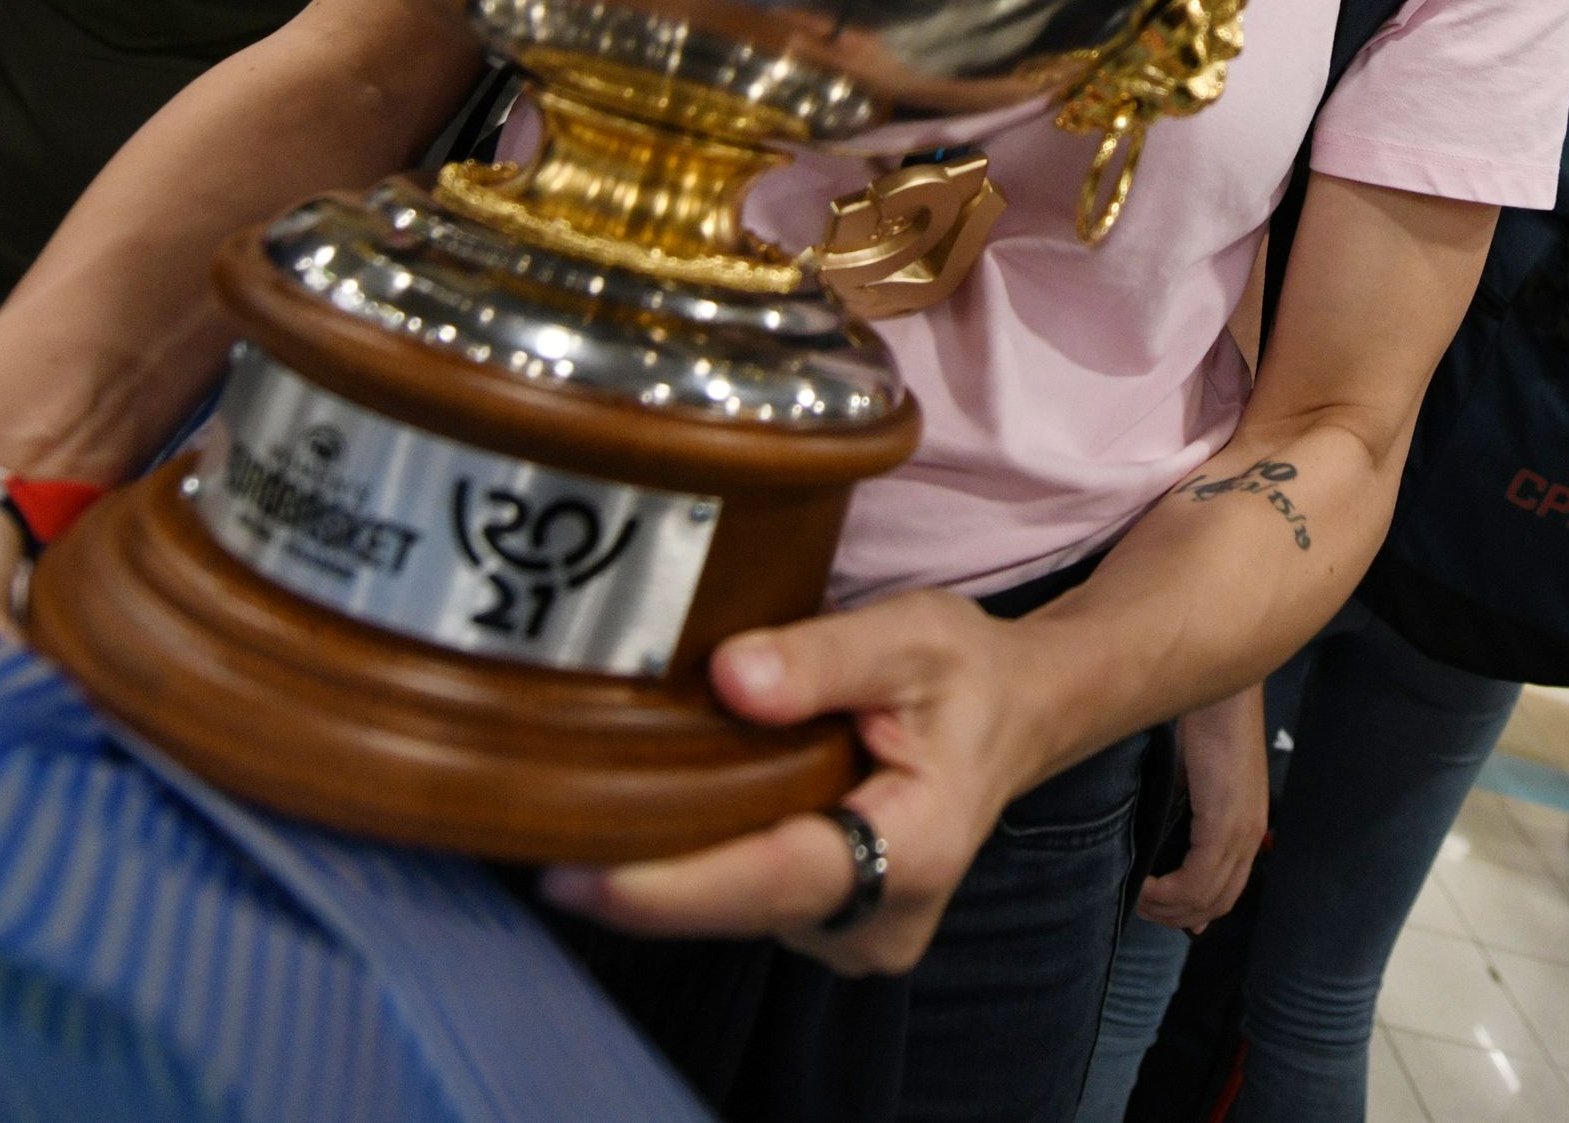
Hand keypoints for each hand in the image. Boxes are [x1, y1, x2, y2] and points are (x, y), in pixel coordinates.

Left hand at [543, 590, 1040, 975]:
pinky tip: (680, 809)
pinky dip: (705, 859)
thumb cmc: (967, 673)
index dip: (666, 887)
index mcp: (914, 851)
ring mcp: (856, 935)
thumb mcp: (911, 634)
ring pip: (732, 907)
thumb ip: (822, 657)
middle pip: (735, 904)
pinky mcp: (831, 928)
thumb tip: (733, 678)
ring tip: (620, 791)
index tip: (573, 877)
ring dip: (674, 859)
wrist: (1018, 715)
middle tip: (549, 819)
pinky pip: (743, 901)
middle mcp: (882, 918)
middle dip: (643, 870)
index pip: (769, 879)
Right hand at [1137, 683, 1269, 931]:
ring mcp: (1240, 832)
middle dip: (1175, 915)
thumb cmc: (1201, 718)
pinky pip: (1197, 881)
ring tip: (1136, 898)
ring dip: (1167, 908)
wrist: (1221, 687)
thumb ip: (1182, 808)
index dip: (1193, 909)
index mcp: (1245, 822)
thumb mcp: (1190, 772)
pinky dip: (1166, 894)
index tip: (1160, 911)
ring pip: (1205, 898)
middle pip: (1217, 902)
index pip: (1226, 889)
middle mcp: (1249, 833)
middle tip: (1140, 908)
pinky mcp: (1225, 824)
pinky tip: (1143, 886)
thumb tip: (1160, 843)